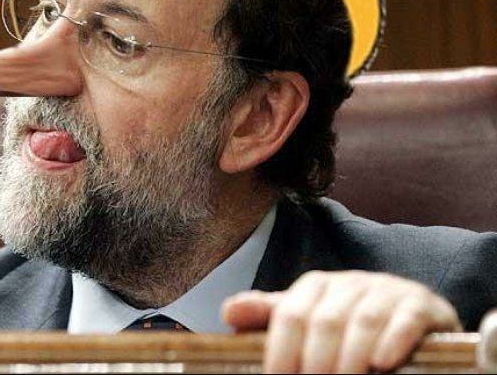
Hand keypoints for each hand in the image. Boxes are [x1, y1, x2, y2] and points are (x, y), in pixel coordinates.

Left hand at [221, 270, 460, 373]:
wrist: (407, 315)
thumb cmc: (346, 324)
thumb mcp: (307, 318)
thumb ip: (269, 316)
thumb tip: (227, 312)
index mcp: (315, 286)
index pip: (290, 315)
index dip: (279, 351)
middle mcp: (349, 283)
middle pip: (323, 321)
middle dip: (314, 362)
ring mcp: (386, 291)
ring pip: (362, 321)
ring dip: (350, 358)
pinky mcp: (420, 305)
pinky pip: (405, 319)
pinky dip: (393, 340)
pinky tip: (381, 364)